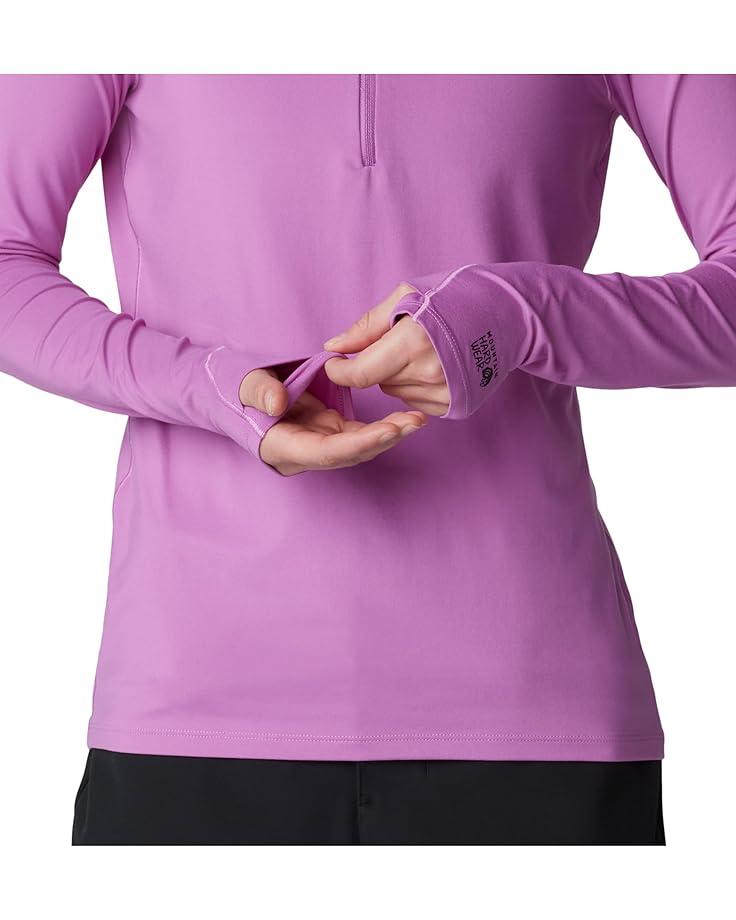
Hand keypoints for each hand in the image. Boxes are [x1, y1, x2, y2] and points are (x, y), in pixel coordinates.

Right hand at [240, 367, 425, 475]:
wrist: (238, 393)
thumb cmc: (237, 388)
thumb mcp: (244, 383)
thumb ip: (260, 392)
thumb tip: (277, 404)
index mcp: (281, 447)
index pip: (325, 453)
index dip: (358, 445)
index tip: (388, 431)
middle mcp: (305, 453)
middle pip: (349, 455)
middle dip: (383, 440)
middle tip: (413, 422)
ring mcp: (319, 444)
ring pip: (359, 447)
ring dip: (389, 435)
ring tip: (417, 419)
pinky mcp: (330, 432)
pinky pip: (359, 434)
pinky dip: (382, 427)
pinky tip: (404, 417)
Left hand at [322, 284, 449, 415]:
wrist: (507, 314)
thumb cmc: (455, 297)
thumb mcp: (406, 297)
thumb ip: (367, 326)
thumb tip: (334, 347)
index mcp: (413, 342)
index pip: (360, 374)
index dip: (341, 370)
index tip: (335, 362)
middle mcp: (429, 373)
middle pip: (378, 382)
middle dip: (376, 364)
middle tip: (397, 341)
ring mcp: (444, 393)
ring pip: (395, 392)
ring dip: (397, 375)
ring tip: (422, 350)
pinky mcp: (454, 405)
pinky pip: (415, 402)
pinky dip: (416, 386)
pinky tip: (434, 365)